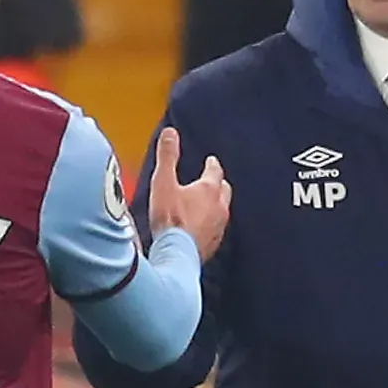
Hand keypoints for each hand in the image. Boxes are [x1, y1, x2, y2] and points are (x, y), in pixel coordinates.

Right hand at [150, 126, 232, 261]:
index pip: (215, 171)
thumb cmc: (170, 219)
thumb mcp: (163, 182)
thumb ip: (167, 156)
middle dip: (219, 184)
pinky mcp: (213, 245)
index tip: (211, 161)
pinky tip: (203, 228)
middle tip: (213, 181)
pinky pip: (215, 230)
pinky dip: (211, 225)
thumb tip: (170, 132)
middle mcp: (219, 208)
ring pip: (222, 211)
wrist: (176, 254)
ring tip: (208, 204)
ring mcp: (218, 228)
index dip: (212, 165)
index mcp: (209, 189)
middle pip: (224, 190)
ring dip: (216, 205)